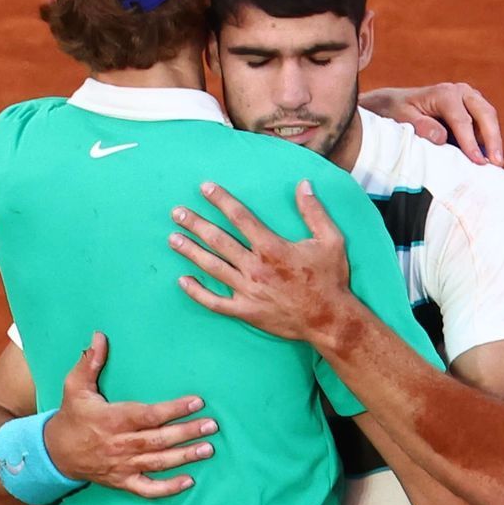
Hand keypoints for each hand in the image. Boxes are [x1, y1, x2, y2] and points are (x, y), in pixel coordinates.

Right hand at [43, 331, 215, 497]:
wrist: (55, 453)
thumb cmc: (71, 416)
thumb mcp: (75, 386)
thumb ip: (90, 362)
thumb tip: (99, 336)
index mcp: (111, 419)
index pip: (147, 415)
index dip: (173, 409)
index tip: (196, 401)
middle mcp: (119, 444)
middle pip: (158, 439)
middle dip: (186, 432)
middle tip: (211, 425)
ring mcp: (122, 465)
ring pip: (158, 462)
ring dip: (184, 456)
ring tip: (207, 448)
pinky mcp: (122, 481)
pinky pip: (148, 489)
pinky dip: (168, 488)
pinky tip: (189, 481)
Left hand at [170, 181, 360, 346]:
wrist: (330, 320)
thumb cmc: (330, 279)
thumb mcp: (331, 240)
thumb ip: (314, 212)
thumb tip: (303, 184)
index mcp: (272, 248)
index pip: (240, 218)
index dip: (221, 201)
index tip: (205, 189)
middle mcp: (255, 267)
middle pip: (218, 240)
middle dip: (195, 224)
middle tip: (176, 212)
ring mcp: (248, 290)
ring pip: (212, 267)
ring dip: (190, 252)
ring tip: (172, 238)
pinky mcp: (245, 311)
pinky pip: (215, 302)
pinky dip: (197, 292)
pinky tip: (182, 281)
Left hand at [360, 83, 503, 165]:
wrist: (395, 103)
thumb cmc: (397, 110)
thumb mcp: (401, 117)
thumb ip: (420, 125)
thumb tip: (441, 137)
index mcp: (444, 93)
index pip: (462, 120)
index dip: (470, 142)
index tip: (477, 161)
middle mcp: (461, 92)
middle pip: (485, 114)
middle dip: (493, 139)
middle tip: (497, 163)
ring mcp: (470, 99)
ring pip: (489, 118)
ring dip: (494, 141)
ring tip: (496, 164)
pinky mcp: (473, 109)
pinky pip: (485, 124)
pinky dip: (488, 140)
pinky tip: (488, 158)